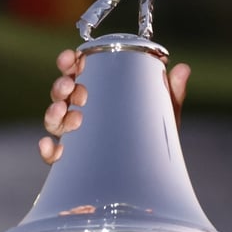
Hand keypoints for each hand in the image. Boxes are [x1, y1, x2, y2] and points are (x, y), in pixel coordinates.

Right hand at [37, 49, 190, 164]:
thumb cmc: (153, 137)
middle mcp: (82, 114)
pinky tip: (50, 145)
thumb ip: (172, 93)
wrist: (155, 174)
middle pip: (62, 96)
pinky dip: (48, 149)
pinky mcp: (73, 162)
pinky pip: (53, 156)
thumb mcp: (163, 113)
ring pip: (54, 122)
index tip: (72, 57)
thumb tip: (183, 68)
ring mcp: (75, 138)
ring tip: (68, 112)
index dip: (71, 64)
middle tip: (72, 86)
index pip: (78, 75)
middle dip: (62, 87)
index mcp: (98, 96)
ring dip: (54, 113)